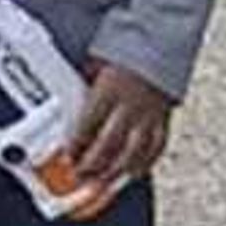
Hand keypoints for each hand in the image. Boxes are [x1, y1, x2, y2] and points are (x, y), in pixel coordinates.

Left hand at [68, 61, 172, 186]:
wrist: (159, 44)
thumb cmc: (121, 56)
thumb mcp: (95, 66)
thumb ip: (83, 89)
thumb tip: (62, 113)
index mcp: (109, 89)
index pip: (88, 124)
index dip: (76, 145)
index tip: (67, 157)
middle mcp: (130, 104)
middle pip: (109, 143)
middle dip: (92, 164)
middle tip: (80, 175)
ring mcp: (149, 115)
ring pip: (133, 152)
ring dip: (115, 171)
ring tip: (102, 182)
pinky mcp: (163, 120)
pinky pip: (156, 148)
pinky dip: (144, 164)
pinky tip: (131, 173)